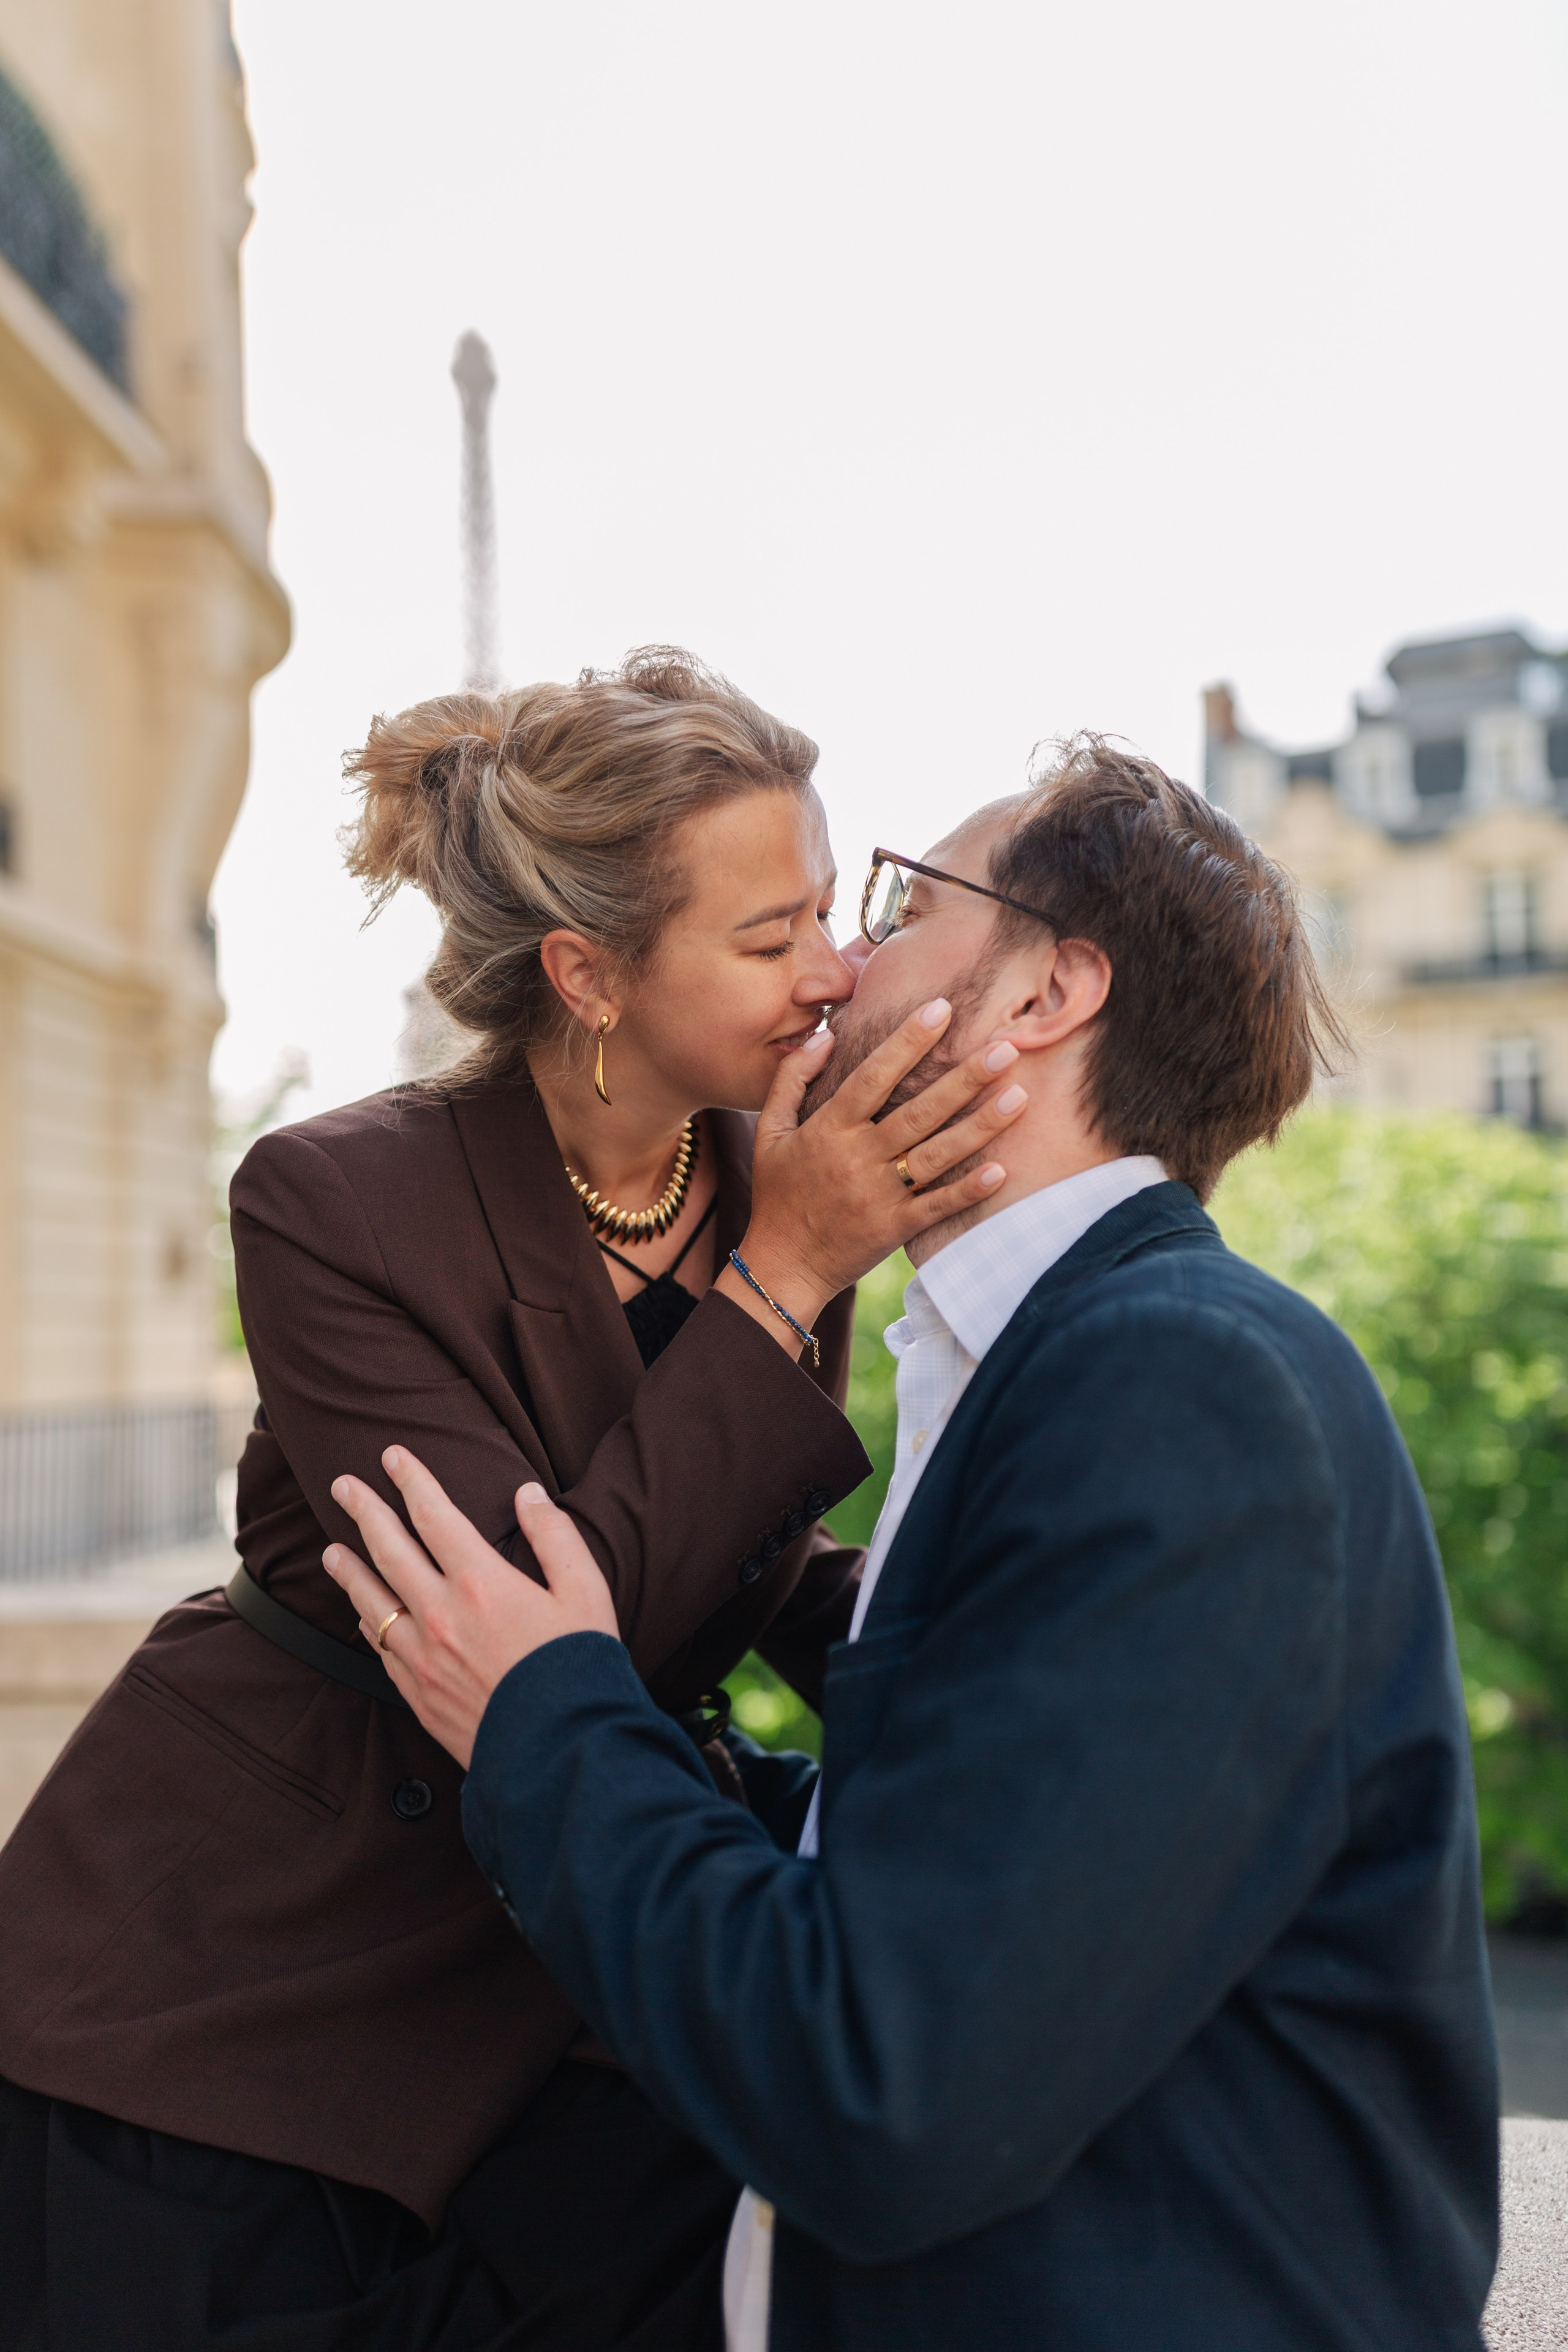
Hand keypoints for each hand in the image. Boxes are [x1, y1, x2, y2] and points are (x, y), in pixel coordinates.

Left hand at [322, 1446, 617, 1768]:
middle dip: (364, 1511)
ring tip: (331, 1549)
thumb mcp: (586, 1592)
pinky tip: (361, 1614)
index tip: (393, 1456)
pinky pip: (381, 1649)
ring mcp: (424, 1658)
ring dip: (349, 1570)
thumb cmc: (580, 1667)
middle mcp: (441, 1615)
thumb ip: (556, 1537)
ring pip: (372, 1602)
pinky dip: (367, 1623)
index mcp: (482, 1582)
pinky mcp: (419, 1695)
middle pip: (389, 1550)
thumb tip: (528, 1494)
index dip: (411, 1480)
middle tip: (342, 1485)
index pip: (434, 1515)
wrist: (563, 1752)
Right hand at [717, 1000, 1025, 1337]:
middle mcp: (857, 1158)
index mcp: (829, 1128)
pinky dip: (968, 1190)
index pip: (873, 1076)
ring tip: (1018, 1096)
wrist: (781, 1266)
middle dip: (964, 1078)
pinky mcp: (894, 1229)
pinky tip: (1002, 1169)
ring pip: (936, 1155)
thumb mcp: (769, 1131)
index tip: (941, 1009)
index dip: (907, 1042)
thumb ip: (792, 1080)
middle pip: (918, 1111)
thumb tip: (825, 1036)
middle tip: (1006, 1047)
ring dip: (979, 1126)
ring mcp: (879, 1195)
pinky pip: (936, 1206)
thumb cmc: (778, 1193)